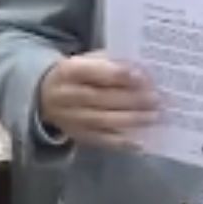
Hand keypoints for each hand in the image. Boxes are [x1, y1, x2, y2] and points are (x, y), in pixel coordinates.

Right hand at [37, 50, 159, 150]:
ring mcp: (72, 119)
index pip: (94, 72)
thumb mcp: (87, 60)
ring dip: (132, 119)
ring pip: (104, 121)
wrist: (45, 96)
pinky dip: (122, 143)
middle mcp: (68, 96)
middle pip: (102, 98)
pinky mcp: (78, 136)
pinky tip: (140, 142)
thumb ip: (110, 62)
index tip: (141, 76)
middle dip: (132, 99)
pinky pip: (102, 141)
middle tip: (157, 99)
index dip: (117, 74)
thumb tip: (141, 69)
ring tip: (155, 116)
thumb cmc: (77, 74)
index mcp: (69, 71)